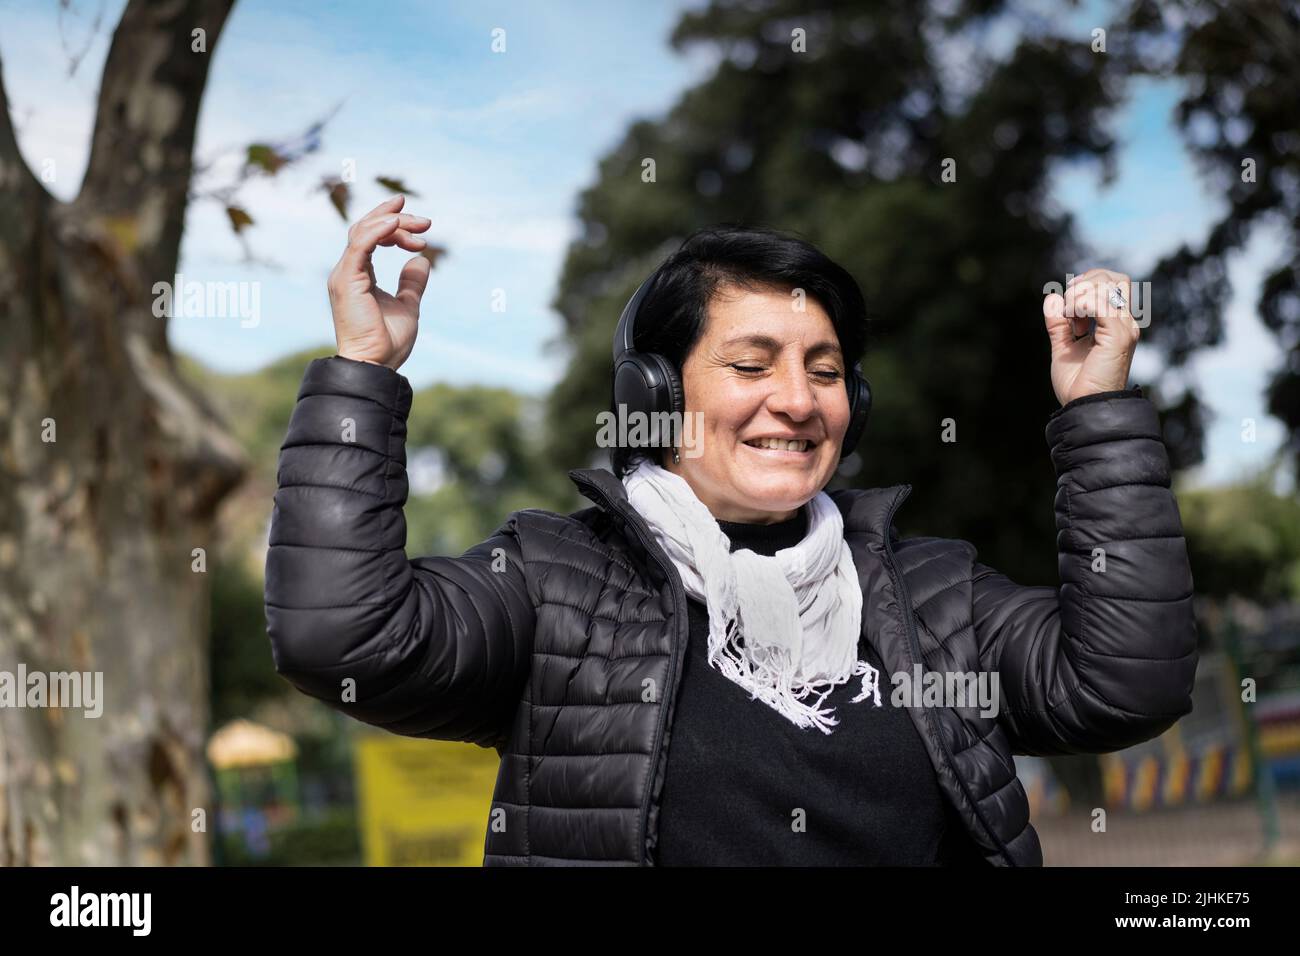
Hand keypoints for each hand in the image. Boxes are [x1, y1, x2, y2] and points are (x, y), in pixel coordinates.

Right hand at [327, 195, 432, 369]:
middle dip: (396, 218)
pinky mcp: (346, 280)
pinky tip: (396, 225)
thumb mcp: (407, 306)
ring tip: (422, 226)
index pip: (371, 236)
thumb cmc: (387, 342)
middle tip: (426, 222)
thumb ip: (411, 283)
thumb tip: (422, 260)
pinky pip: (360, 245)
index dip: (394, 225)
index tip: (423, 228)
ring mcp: (344, 274)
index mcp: (359, 274)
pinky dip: (378, 230)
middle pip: (366, 228)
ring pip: (363, 231)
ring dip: (393, 223)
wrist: (376, 365)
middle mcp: (348, 271)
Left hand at [1042, 268, 1139, 404]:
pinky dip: (1082, 305)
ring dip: (1080, 295)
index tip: (1068, 301)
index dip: (1088, 282)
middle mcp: (1125, 323)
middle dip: (1086, 283)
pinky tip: (1074, 323)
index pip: (1112, 284)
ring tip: (1069, 318)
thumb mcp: (1063, 347)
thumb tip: (1052, 297)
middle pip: (1116, 279)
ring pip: (1108, 287)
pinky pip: (1102, 304)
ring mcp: (1125, 329)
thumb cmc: (1077, 384)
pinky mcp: (1120, 337)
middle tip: (1068, 306)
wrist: (1084, 407)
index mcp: (1115, 324)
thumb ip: (1058, 323)